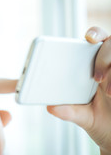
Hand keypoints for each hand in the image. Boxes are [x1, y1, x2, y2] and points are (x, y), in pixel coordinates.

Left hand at [47, 27, 110, 154]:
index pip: (94, 40)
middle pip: (110, 44)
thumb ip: (68, 111)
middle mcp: (110, 65)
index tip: (88, 38)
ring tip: (107, 92)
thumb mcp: (82, 117)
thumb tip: (50, 107)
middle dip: (104, 55)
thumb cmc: (99, 121)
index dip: (94, 34)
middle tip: (96, 77)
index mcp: (91, 66)